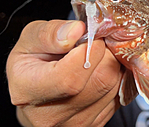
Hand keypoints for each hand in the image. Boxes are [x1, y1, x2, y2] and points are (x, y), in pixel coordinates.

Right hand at [6, 20, 122, 125]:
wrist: (34, 95)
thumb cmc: (31, 65)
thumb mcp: (29, 39)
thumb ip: (49, 33)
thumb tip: (78, 30)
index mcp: (29, 91)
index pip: (69, 77)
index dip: (89, 50)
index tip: (88, 36)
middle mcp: (52, 115)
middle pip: (101, 80)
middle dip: (105, 52)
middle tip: (95, 41)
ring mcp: (76, 124)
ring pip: (114, 85)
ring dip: (112, 63)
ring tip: (96, 55)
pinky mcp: (95, 124)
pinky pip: (119, 95)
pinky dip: (116, 77)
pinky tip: (99, 70)